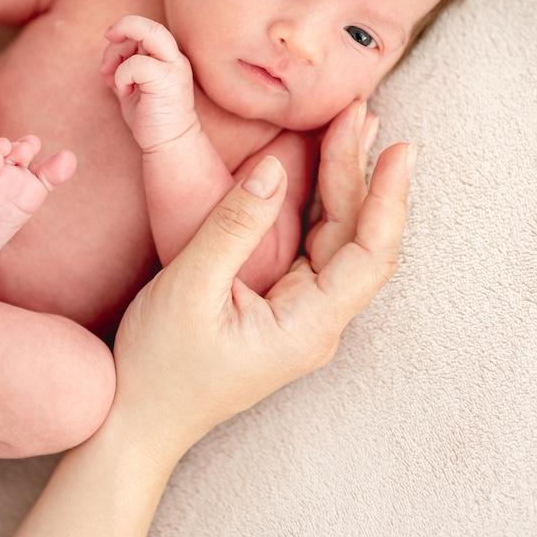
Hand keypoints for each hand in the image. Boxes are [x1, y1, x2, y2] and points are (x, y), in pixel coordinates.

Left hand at [100, 14, 199, 152]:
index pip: (148, 29)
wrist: (169, 144)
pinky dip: (122, 75)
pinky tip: (126, 92)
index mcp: (167, 58)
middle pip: (151, 25)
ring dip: (117, 54)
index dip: (127, 28)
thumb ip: (123, 68)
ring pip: (144, 36)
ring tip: (114, 79)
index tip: (110, 39)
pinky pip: (135, 63)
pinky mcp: (167, 80)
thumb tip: (107, 57)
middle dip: (124, 26)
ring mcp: (173, 68)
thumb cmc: (150, 118)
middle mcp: (174, 59)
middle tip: (108, 38)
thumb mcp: (132, 86)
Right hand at [108, 137, 413, 462]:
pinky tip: (319, 170)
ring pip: (338, 241)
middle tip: (359, 112)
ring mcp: (301, 317)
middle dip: (360, 173)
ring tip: (350, 127)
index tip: (400, 149)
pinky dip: (318, 206)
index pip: (370, 255)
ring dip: (343, 184)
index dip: (389, 198)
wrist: (136, 423)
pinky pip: (313, 250)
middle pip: (357, 240)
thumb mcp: (189, 289)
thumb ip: (233, 228)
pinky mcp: (281, 309)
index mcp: (307, 326)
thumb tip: (273, 170)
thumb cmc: (158, 367)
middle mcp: (316, 324)